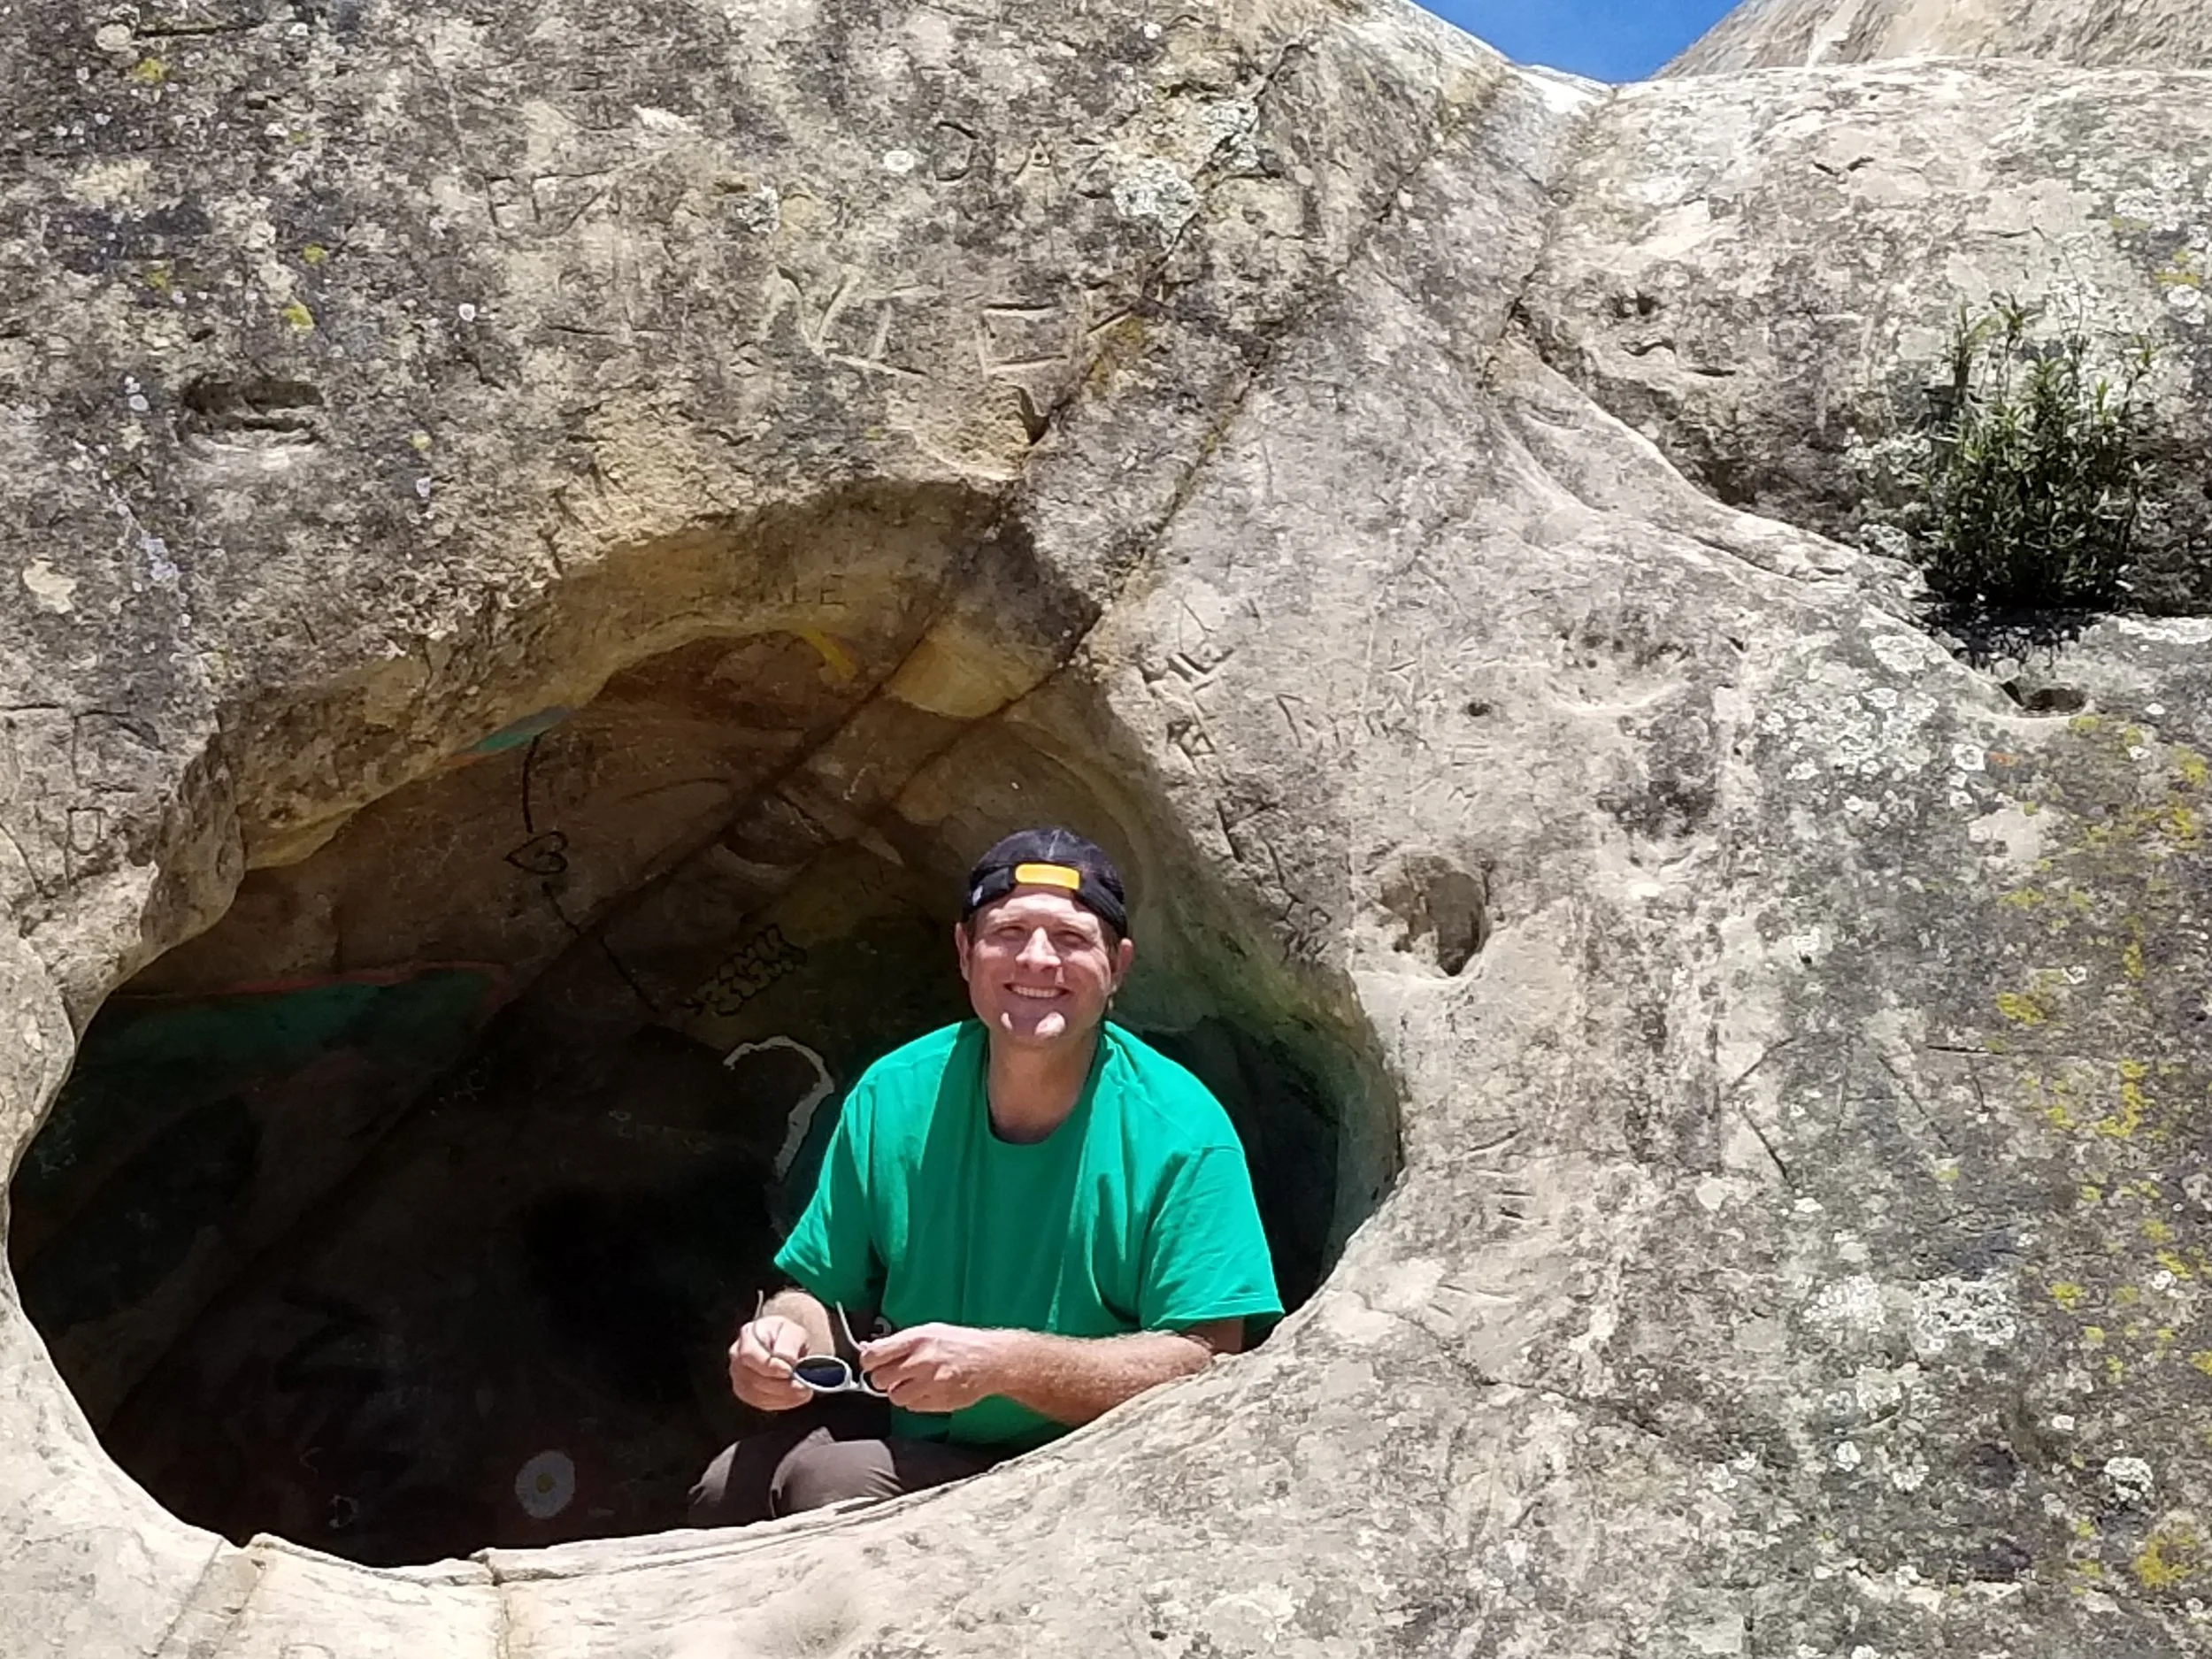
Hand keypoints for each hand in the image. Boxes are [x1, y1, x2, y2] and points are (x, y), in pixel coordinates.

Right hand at [728, 1313, 811, 1411]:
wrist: (786, 1344)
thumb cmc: (788, 1336)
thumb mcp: (794, 1332)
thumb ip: (789, 1345)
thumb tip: (787, 1362)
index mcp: (748, 1334)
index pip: (750, 1355)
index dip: (770, 1367)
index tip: (789, 1371)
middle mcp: (737, 1357)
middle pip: (753, 1379)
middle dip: (781, 1386)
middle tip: (803, 1386)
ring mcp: (739, 1376)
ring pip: (757, 1395)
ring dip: (783, 1396)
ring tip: (803, 1391)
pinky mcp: (747, 1393)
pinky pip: (762, 1403)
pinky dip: (782, 1402)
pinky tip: (796, 1396)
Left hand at [858, 1323, 1010, 1413]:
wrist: (992, 1360)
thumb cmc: (960, 1343)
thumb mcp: (929, 1331)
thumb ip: (898, 1341)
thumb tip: (869, 1348)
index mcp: (917, 1339)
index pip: (874, 1356)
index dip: (869, 1362)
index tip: (872, 1363)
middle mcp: (922, 1361)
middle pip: (879, 1379)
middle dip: (884, 1378)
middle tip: (896, 1374)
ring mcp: (931, 1383)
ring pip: (895, 1397)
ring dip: (900, 1392)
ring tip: (914, 1383)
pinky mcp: (939, 1401)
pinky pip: (912, 1407)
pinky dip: (916, 1401)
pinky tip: (928, 1390)